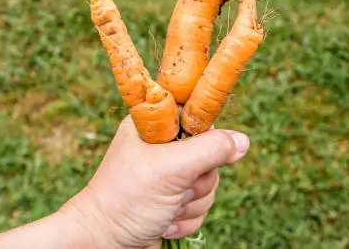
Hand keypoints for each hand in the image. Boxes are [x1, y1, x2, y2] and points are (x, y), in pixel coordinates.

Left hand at [60, 116, 249, 247]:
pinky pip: (201, 206)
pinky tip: (164, 221)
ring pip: (209, 183)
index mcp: (154, 125)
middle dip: (197, 180)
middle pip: (210, 153)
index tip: (199, 153)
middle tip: (175, 188)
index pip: (195, 113)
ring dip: (191, 203)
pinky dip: (186, 218)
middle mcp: (162, 147)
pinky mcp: (173, 200)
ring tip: (165, 208)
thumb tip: (244, 141)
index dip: (205, 132)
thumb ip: (210, 150)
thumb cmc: (127, 199)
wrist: (104, 244)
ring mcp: (169, 175)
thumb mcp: (171, 168)